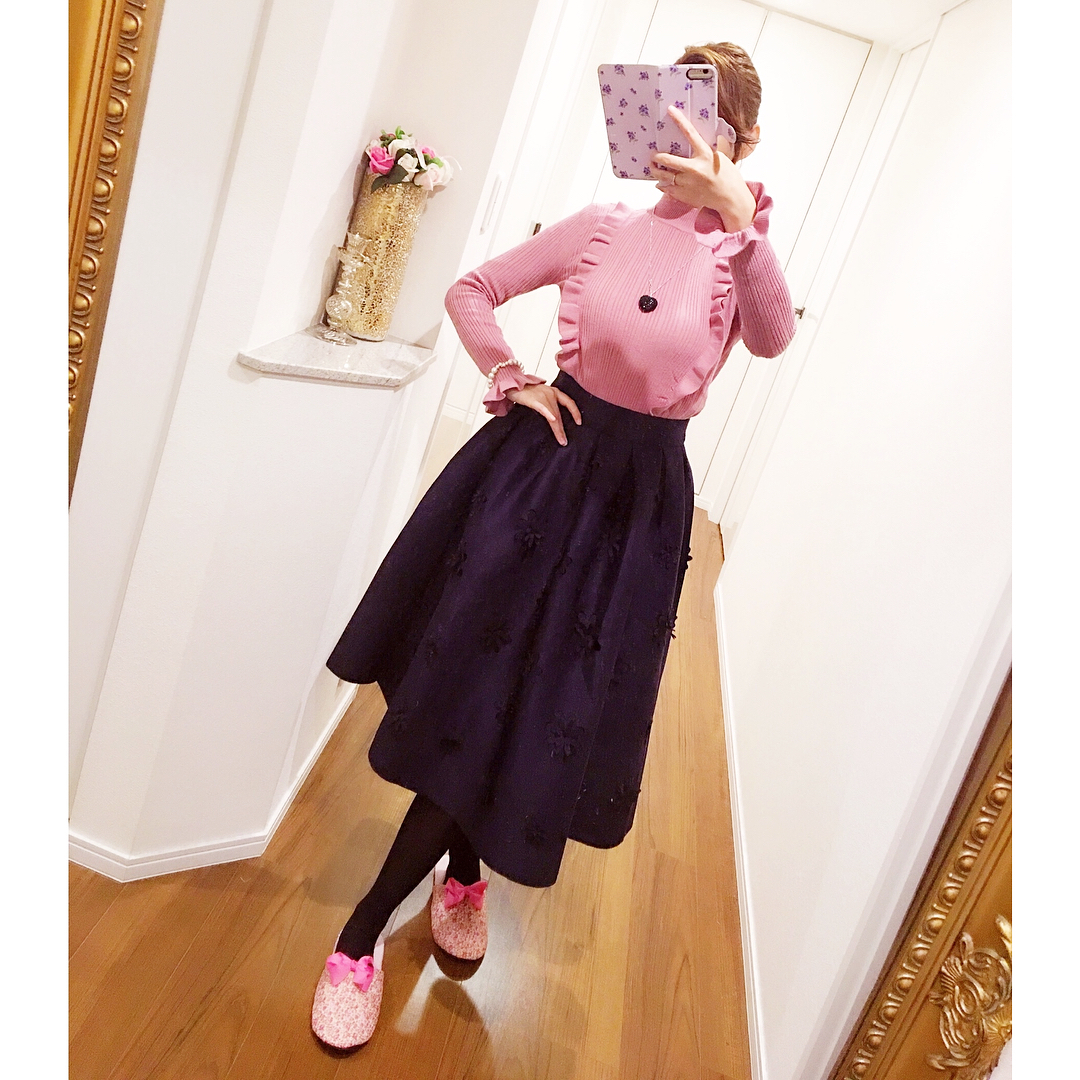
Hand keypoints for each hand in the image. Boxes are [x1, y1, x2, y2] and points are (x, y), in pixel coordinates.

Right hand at [505, 383, 581, 445]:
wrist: (512, 382)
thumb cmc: (524, 390)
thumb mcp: (540, 394)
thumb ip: (548, 402)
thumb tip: (553, 416)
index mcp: (554, 391)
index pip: (569, 402)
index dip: (575, 412)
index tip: (579, 423)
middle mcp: (551, 393)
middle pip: (560, 414)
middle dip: (562, 429)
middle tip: (565, 441)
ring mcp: (543, 396)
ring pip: (553, 415)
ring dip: (558, 429)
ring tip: (561, 440)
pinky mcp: (534, 400)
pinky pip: (543, 409)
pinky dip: (549, 414)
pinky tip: (553, 420)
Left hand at [651, 106, 756, 231]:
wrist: (731, 199)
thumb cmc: (727, 176)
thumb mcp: (720, 157)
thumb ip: (705, 149)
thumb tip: (695, 138)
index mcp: (705, 155)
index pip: (690, 133)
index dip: (679, 120)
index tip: (670, 110)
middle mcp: (695, 169)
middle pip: (668, 160)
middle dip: (657, 157)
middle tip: (653, 155)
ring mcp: (688, 184)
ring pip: (663, 176)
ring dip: (656, 171)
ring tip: (654, 167)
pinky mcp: (684, 196)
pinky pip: (666, 188)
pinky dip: (661, 184)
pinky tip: (661, 181)